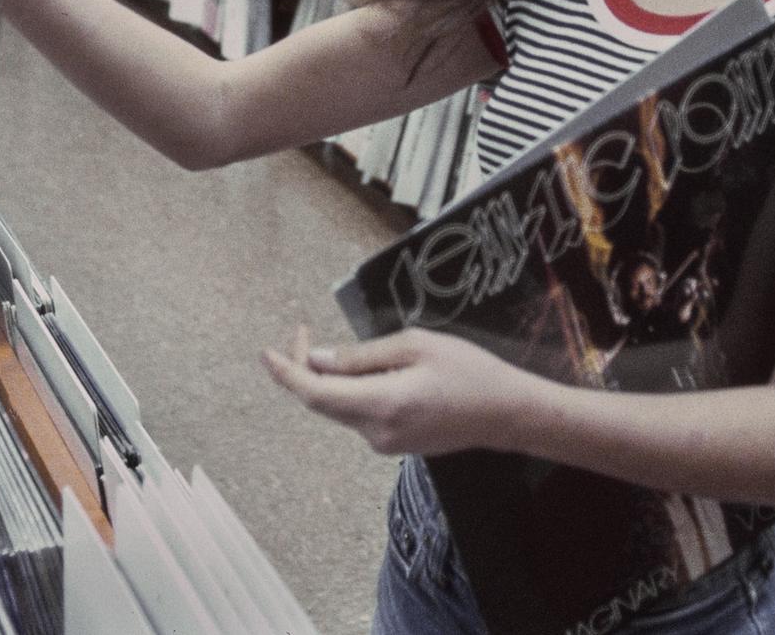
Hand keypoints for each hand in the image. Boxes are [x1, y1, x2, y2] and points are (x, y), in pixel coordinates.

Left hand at [263, 325, 534, 457]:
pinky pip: (359, 414)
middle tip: (301, 331)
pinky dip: (350, 390)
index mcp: (381, 404)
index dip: (285, 373)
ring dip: (329, 379)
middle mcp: (376, 432)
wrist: (508, 414)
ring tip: (333, 346)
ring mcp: (385, 443)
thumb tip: (318, 360)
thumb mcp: (415, 346)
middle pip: (321, 403)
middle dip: (304, 369)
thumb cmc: (469, 371)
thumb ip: (362, 356)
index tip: (266, 352)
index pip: (314, 394)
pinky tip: (363, 369)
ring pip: (340, 408)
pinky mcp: (395, 444)